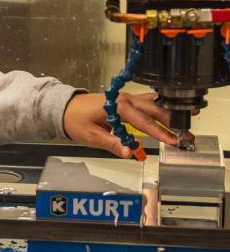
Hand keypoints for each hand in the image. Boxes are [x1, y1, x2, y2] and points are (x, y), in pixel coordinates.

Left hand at [63, 92, 191, 157]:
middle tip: (186, 134)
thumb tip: (129, 152)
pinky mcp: (125, 101)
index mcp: (116, 107)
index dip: (159, 132)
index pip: (143, 121)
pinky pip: (146, 103)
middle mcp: (123, 99)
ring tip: (186, 120)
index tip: (173, 140)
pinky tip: (171, 111)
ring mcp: (125, 98)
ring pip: (152, 104)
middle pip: (152, 110)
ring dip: (168, 113)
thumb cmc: (75, 120)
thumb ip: (111, 143)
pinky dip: (159, 107)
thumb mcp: (90, 135)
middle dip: (170, 122)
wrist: (65, 108)